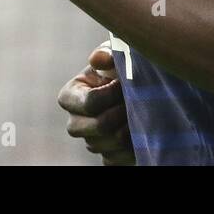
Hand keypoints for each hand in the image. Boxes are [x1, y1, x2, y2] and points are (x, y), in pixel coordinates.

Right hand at [57, 44, 133, 164]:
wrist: (139, 88)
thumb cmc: (121, 67)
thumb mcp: (114, 55)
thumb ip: (107, 54)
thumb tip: (97, 59)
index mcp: (70, 96)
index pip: (90, 103)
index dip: (112, 94)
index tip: (125, 83)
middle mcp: (75, 123)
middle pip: (100, 127)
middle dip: (123, 112)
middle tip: (138, 99)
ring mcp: (90, 141)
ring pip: (112, 144)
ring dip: (132, 127)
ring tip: (144, 110)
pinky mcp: (106, 156)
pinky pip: (117, 159)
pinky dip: (133, 147)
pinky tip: (142, 130)